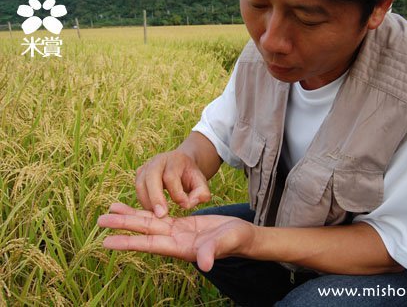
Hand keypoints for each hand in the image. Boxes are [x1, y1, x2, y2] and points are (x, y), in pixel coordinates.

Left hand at [97, 202, 256, 271]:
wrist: (242, 235)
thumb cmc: (235, 240)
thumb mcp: (224, 244)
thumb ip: (212, 252)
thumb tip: (205, 264)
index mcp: (181, 247)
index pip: (150, 244)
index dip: (129, 242)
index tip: (106, 241)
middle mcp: (174, 240)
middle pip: (144, 232)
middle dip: (123, 226)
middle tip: (100, 220)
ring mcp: (176, 232)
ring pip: (149, 222)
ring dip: (130, 216)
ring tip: (110, 210)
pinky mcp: (181, 224)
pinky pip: (159, 216)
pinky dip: (146, 211)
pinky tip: (134, 207)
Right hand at [135, 150, 210, 216]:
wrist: (181, 166)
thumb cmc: (191, 177)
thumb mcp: (201, 183)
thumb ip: (201, 193)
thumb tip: (187, 204)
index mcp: (175, 159)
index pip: (171, 176)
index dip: (177, 193)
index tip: (184, 205)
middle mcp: (158, 160)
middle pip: (151, 176)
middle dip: (155, 197)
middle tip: (161, 215)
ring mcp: (146, 166)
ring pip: (140, 184)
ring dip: (147, 202)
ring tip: (157, 216)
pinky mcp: (139, 175)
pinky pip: (137, 189)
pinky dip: (143, 202)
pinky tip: (152, 212)